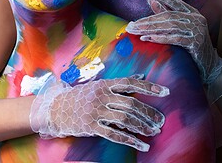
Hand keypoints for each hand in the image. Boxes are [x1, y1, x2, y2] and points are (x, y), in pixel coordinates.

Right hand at [30, 74, 168, 151]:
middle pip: (131, 103)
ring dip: (142, 126)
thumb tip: (142, 75)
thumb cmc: (81, 96)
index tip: (165, 91)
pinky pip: (115, 134)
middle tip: (160, 120)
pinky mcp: (92, 126)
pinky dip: (131, 140)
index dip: (149, 86)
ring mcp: (96, 111)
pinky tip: (142, 145)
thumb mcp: (100, 85)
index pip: (131, 83)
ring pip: (125, 119)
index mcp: (105, 84)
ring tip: (154, 132)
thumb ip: (121, 83)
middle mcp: (102, 96)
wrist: (56, 108)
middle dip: (148, 112)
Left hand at [126, 0, 221, 84]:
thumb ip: (166, 13)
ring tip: (134, 31)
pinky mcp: (196, 42)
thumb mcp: (180, 26)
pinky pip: (174, 38)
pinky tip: (147, 38)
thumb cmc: (192, 43)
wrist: (210, 64)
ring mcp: (197, 30)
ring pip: (169, 26)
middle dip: (146, 20)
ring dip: (149, 29)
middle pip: (166, 15)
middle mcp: (195, 18)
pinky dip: (160, 38)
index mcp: (191, 11)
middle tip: (130, 24)